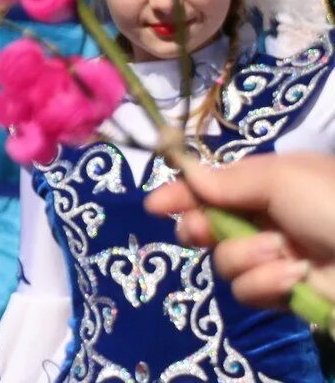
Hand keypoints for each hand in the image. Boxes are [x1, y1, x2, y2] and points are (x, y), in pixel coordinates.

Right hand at [146, 154, 334, 310]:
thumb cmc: (330, 202)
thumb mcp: (279, 177)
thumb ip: (227, 180)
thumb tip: (190, 178)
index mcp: (265, 185)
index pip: (211, 188)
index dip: (181, 194)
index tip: (155, 205)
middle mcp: (263, 220)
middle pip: (206, 227)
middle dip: (199, 229)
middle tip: (200, 232)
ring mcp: (272, 258)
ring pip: (224, 263)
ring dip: (247, 257)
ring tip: (282, 254)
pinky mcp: (282, 293)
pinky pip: (248, 292)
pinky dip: (267, 283)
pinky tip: (295, 276)